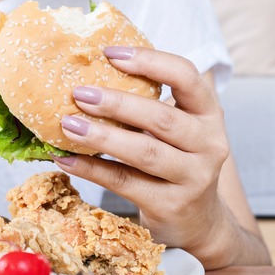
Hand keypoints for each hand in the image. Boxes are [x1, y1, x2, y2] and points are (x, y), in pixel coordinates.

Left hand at [51, 47, 233, 264]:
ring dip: (102, 136)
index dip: (149, 61)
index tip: (110, 53)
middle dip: (117, 103)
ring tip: (68, 124)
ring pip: (144, 152)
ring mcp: (193, 178)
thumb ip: (146, 104)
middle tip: (79, 93)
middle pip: (162, 117)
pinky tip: (65, 159)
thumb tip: (87, 75)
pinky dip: (91, 169)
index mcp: (208, 113)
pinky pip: (125, 182)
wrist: (199, 221)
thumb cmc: (176, 160)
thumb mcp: (176, 129)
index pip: (187, 77)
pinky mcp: (171, 205)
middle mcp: (209, 144)